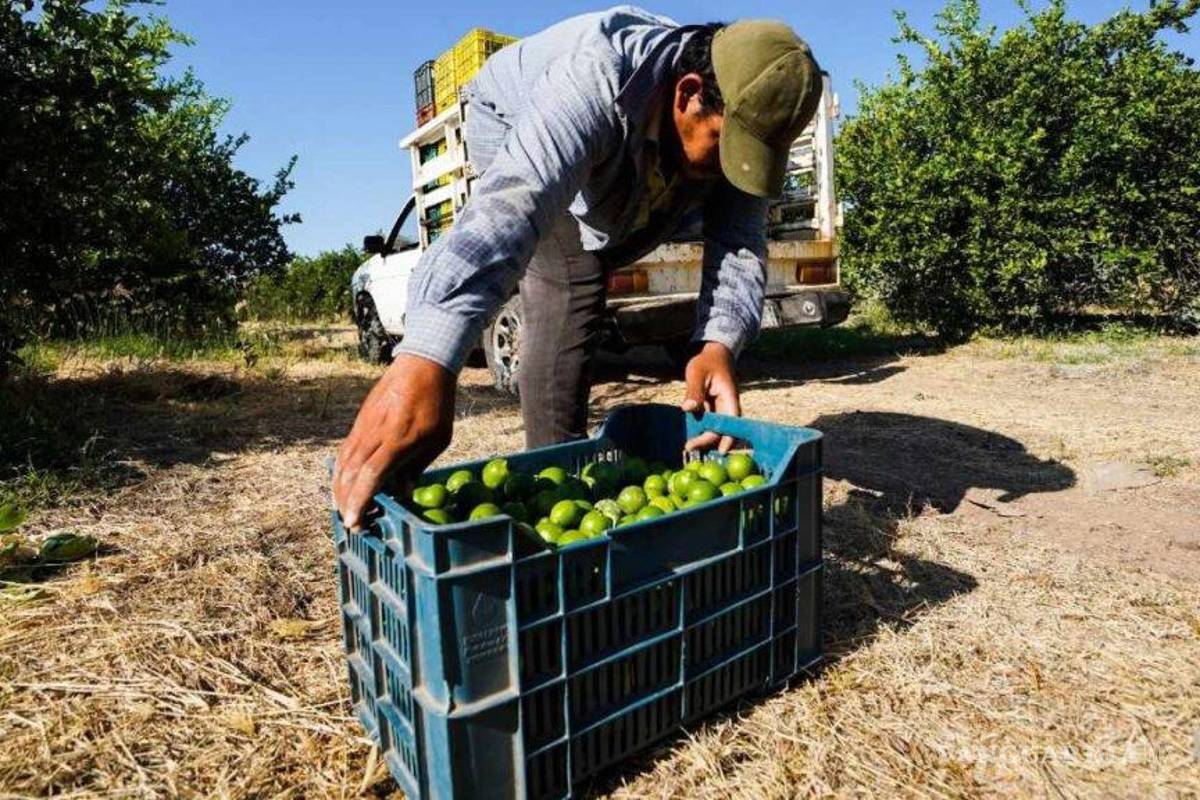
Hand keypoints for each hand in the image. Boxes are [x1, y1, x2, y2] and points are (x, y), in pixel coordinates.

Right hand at [333, 353, 455, 530]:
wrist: (422, 366)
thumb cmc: (437, 404)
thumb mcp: (438, 440)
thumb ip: (417, 466)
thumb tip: (401, 492)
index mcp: (397, 441)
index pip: (370, 476)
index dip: (360, 501)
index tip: (355, 521)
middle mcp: (374, 435)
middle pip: (350, 474)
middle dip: (346, 501)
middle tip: (349, 522)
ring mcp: (363, 426)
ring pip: (342, 462)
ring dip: (339, 488)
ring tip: (342, 507)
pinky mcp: (359, 421)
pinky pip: (344, 450)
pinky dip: (340, 470)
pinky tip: (342, 482)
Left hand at [679, 341, 740, 452]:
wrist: (712, 352)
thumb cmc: (706, 360)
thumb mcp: (697, 373)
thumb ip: (694, 391)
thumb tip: (687, 409)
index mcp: (729, 397)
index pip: (732, 422)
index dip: (728, 437)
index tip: (720, 451)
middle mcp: (727, 405)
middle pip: (723, 428)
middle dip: (708, 440)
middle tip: (688, 447)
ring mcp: (720, 407)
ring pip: (715, 427)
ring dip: (703, 436)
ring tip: (688, 445)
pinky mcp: (712, 407)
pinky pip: (708, 421)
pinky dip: (700, 428)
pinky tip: (689, 434)